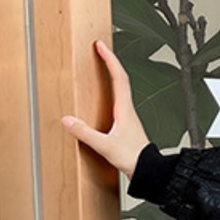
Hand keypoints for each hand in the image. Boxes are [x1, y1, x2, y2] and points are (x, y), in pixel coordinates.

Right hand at [61, 39, 149, 177]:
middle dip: (110, 63)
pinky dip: (110, 94)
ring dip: (112, 77)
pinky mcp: (126, 128)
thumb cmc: (135, 160)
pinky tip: (103, 100)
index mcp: (125, 111)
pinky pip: (117, 104)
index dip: (110, 60)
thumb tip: (68, 121)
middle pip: (121, 80)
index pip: (119, 78)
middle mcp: (129, 112)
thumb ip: (86, 134)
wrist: (151, 174)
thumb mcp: (107, 146)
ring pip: (120, 92)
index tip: (101, 46)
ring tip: (101, 68)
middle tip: (100, 50)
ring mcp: (129, 120)